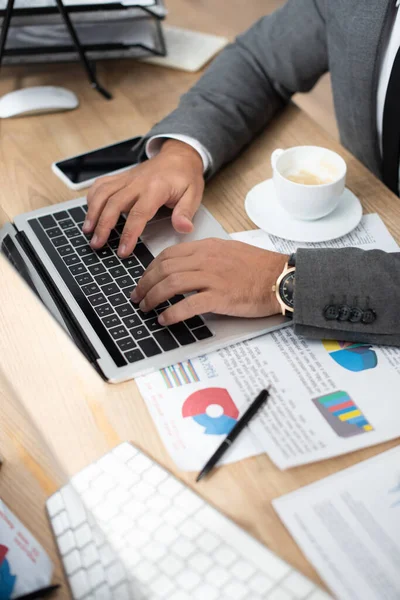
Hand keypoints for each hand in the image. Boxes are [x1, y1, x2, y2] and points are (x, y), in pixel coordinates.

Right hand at [84, 139, 204, 257]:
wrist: (178, 156)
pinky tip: (89, 211)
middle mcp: (138, 182)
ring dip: (93, 212)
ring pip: (103, 193)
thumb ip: (185, 213)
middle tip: (97, 244)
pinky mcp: (121, 177)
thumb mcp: (193, 195)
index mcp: (156, 188)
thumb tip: (184, 229)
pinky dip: (92, 197)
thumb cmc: (185, 177)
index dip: (129, 234)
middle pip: (114, 204)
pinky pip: (101, 184)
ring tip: (88, 231)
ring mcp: (127, 178)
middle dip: (103, 226)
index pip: (139, 214)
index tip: (123, 250)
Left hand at [131, 239, 288, 324]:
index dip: (150, 269)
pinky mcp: (220, 297)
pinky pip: (188, 304)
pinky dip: (172, 313)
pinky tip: (164, 319)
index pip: (168, 255)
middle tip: (137, 297)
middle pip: (164, 268)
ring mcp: (213, 277)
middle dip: (145, 284)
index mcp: (207, 247)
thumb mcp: (229, 250)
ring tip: (146, 308)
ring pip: (171, 284)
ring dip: (153, 298)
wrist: (281, 277)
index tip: (144, 280)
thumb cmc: (259, 267)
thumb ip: (206, 255)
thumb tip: (186, 265)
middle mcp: (206, 259)